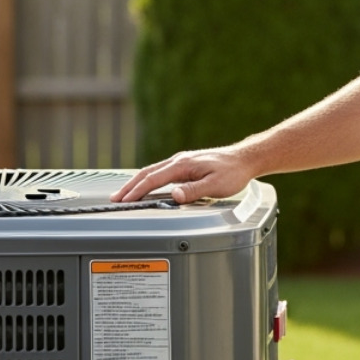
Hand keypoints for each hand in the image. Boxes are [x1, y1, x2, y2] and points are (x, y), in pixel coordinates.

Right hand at [112, 147, 253, 203]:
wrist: (245, 159)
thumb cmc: (233, 172)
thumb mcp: (216, 185)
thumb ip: (194, 191)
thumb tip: (174, 195)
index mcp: (183, 165)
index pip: (153, 179)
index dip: (137, 191)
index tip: (124, 200)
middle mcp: (179, 160)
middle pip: (147, 173)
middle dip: (130, 186)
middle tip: (115, 198)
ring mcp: (182, 162)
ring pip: (153, 171)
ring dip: (137, 182)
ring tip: (125, 193)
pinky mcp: (186, 165)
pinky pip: (161, 172)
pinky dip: (148, 179)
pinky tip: (146, 186)